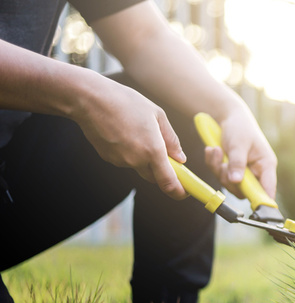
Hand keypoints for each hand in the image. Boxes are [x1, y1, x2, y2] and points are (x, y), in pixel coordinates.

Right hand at [74, 77, 187, 199]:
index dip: (179, 191)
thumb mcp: (157, 115)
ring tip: (138, 131)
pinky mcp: (108, 158)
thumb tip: (181, 158)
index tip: (185, 192)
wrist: (90, 99)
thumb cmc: (126, 102)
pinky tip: (125, 132)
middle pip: (155, 177)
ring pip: (140, 167)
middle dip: (163, 171)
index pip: (168, 183)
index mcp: (152, 150)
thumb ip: (171, 140)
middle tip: (166, 155)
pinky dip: (130, 152)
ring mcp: (121, 161)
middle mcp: (136, 160)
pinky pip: (126, 160)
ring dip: (145, 158)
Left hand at [203, 103, 277, 199]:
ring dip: (218, 169)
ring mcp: (244, 172)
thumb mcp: (238, 144)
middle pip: (244, 190)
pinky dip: (213, 164)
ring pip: (229, 184)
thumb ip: (237, 163)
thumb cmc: (240, 127)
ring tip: (215, 150)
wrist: (229, 116)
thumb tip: (236, 181)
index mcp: (266, 165)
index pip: (268, 190)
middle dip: (229, 179)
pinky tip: (212, 150)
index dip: (264, 202)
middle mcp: (257, 172)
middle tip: (223, 164)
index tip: (257, 211)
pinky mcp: (232, 170)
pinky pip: (220, 175)